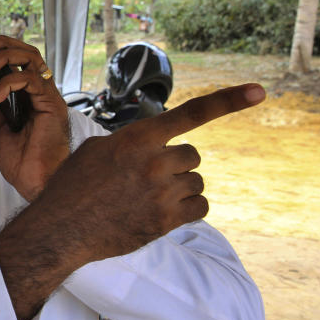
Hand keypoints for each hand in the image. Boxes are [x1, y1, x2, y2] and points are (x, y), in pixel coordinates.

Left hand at [0, 33, 69, 200]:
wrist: (34, 183)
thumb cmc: (24, 164)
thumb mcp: (1, 131)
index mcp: (33, 99)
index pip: (21, 64)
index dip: (3, 50)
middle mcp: (43, 95)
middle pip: (29, 55)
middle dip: (5, 43)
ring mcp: (49, 99)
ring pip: (33, 61)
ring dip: (7, 57)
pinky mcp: (52, 105)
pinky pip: (33, 81)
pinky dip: (11, 82)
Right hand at [0, 83, 265, 319]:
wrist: (61, 228)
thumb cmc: (73, 187)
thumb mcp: (95, 150)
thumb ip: (129, 142)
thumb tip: (150, 142)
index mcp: (137, 139)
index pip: (189, 114)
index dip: (227, 101)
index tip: (257, 92)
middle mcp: (154, 162)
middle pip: (191, 155)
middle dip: (176, 164)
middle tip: (150, 177)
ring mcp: (162, 192)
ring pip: (196, 182)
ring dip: (180, 188)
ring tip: (149, 197)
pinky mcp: (166, 219)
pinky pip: (200, 208)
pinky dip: (188, 209)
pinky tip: (164, 212)